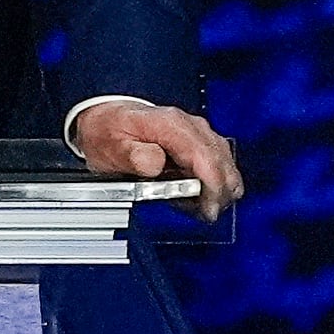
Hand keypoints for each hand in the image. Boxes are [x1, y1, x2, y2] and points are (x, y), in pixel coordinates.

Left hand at [73, 100, 243, 219]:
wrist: (107, 119)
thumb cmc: (110, 132)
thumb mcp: (111, 147)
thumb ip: (133, 156)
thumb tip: (155, 164)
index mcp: (171, 125)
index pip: (205, 157)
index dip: (212, 186)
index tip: (208, 209)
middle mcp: (190, 126)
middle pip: (221, 161)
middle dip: (219, 192)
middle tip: (205, 213)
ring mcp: (198, 133)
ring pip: (226, 163)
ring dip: (219, 188)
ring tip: (201, 207)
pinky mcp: (200, 142)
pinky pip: (219, 163)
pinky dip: (216, 181)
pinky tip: (201, 196)